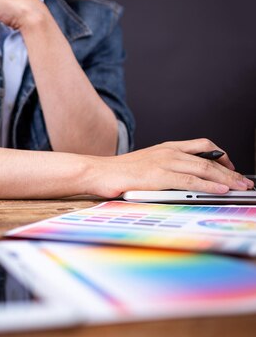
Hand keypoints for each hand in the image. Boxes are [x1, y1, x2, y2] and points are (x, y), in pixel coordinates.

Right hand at [89, 139, 254, 197]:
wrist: (96, 172)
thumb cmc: (116, 173)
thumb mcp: (145, 166)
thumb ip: (164, 169)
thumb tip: (182, 181)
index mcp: (165, 148)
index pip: (202, 146)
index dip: (222, 156)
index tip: (232, 168)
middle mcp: (168, 151)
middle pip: (209, 157)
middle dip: (231, 171)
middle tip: (244, 183)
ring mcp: (163, 162)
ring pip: (204, 167)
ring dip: (226, 179)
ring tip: (240, 188)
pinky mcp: (158, 176)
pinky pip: (190, 180)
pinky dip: (209, 185)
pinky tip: (220, 190)